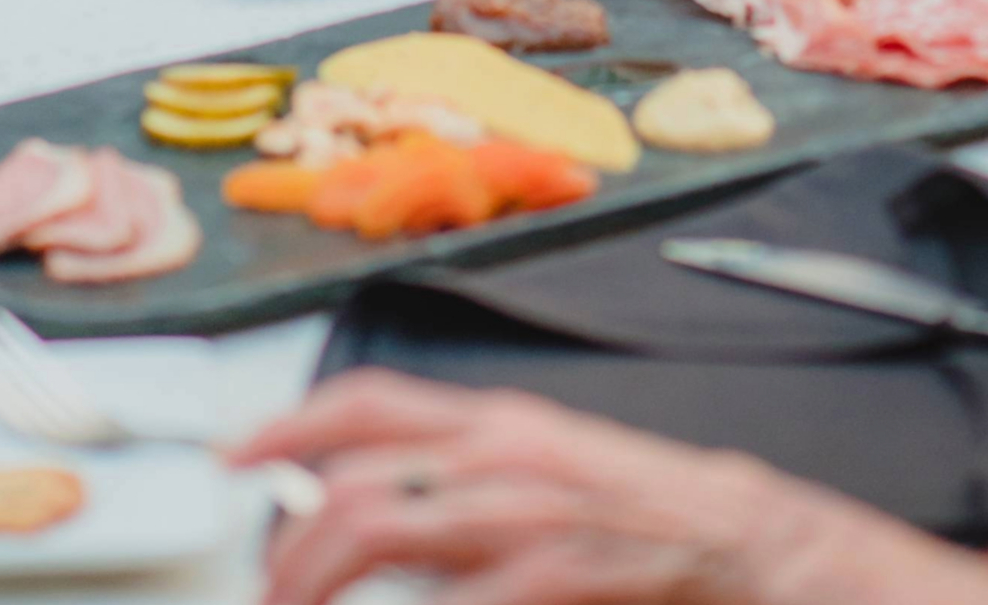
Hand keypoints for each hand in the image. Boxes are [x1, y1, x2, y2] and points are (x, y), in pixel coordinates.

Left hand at [234, 374, 803, 604]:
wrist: (754, 547)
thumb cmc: (644, 519)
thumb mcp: (542, 477)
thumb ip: (458, 486)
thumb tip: (362, 510)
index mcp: (498, 424)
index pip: (367, 402)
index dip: (287, 424)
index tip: (233, 459)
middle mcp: (504, 453)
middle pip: (354, 481)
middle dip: (290, 548)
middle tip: (269, 593)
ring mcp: (529, 513)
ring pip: (380, 526)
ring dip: (318, 578)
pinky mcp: (560, 570)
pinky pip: (455, 602)